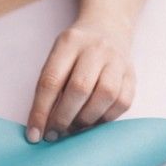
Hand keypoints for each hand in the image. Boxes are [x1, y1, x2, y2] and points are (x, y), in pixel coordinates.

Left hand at [26, 19, 135, 142]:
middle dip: (63, 118)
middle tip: (54, 134)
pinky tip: (93, 121)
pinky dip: (105, 119)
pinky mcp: (131, 77)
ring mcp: (117, 61)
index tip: (34, 135)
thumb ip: (50, 89)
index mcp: (69, 42)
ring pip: (105, 96)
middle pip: (79, 88)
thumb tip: (42, 128)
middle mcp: (96, 49)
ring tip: (74, 128)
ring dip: (86, 120)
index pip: (51, 81)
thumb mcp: (58, 59)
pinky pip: (121, 103)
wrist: (109, 30)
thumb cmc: (75, 54)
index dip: (40, 112)